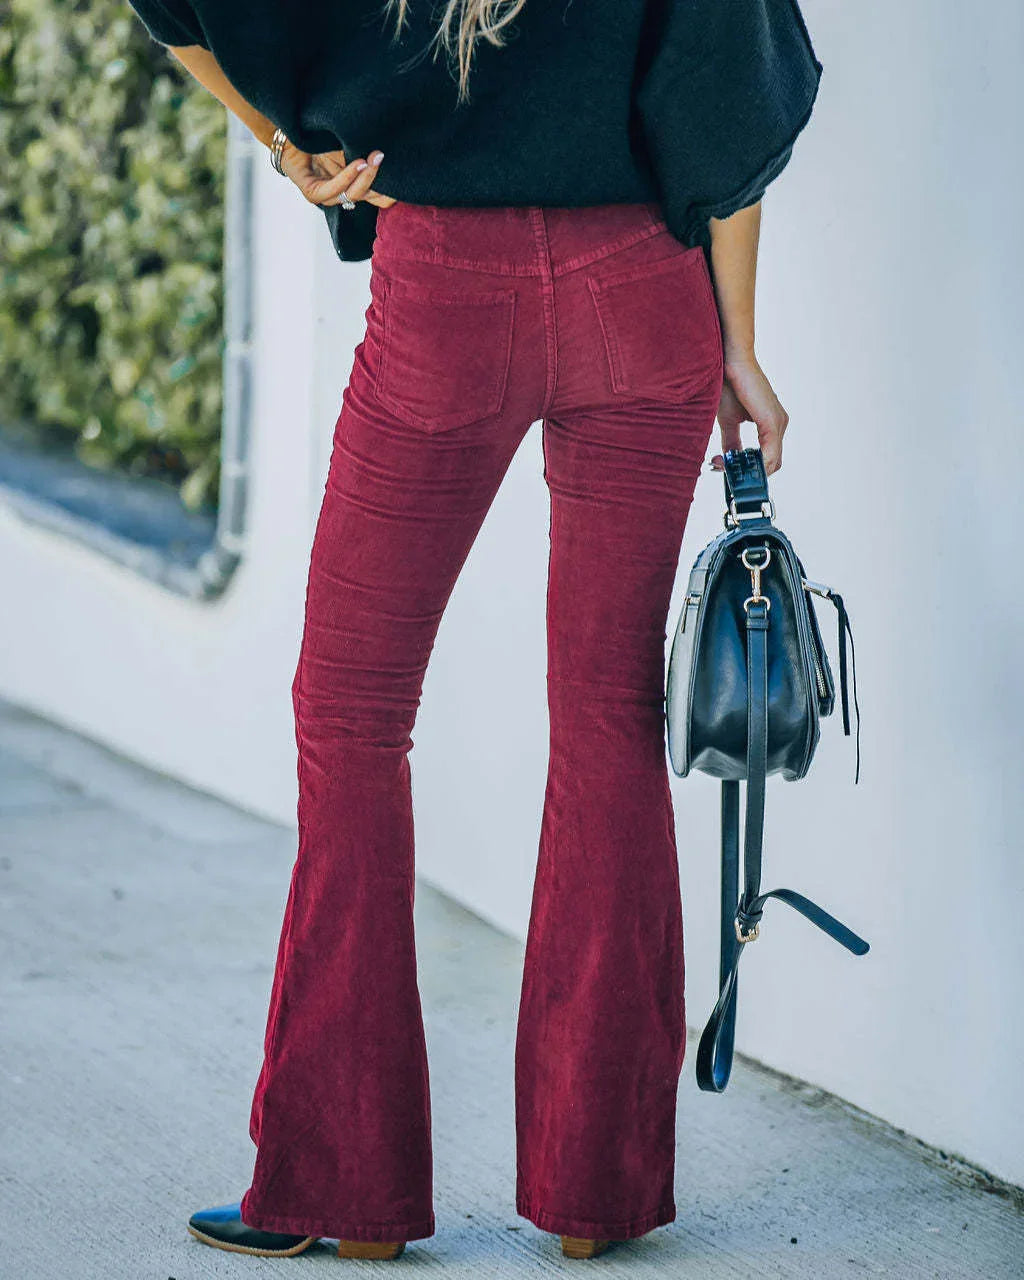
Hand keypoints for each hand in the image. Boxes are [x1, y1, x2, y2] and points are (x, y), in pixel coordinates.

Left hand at [278, 142, 397, 208]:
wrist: (292, 124)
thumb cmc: (322, 131)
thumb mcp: (351, 141)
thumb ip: (368, 150)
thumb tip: (398, 148)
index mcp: (355, 182)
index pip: (381, 196)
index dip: (394, 189)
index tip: (404, 170)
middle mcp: (343, 191)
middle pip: (372, 198)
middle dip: (383, 181)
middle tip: (385, 156)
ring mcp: (327, 194)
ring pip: (353, 195)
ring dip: (366, 177)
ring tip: (373, 158)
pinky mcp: (311, 192)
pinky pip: (332, 190)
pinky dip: (347, 177)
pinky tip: (357, 163)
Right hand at [710, 351, 788, 475]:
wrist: (730, 363)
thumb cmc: (729, 384)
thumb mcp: (729, 421)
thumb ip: (733, 442)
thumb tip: (728, 460)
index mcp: (771, 423)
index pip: (768, 456)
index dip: (750, 468)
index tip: (727, 469)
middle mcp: (779, 423)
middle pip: (772, 462)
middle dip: (750, 473)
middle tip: (724, 471)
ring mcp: (778, 422)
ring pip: (772, 461)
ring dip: (749, 470)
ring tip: (725, 467)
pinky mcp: (772, 421)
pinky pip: (770, 453)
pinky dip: (755, 464)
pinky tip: (736, 464)